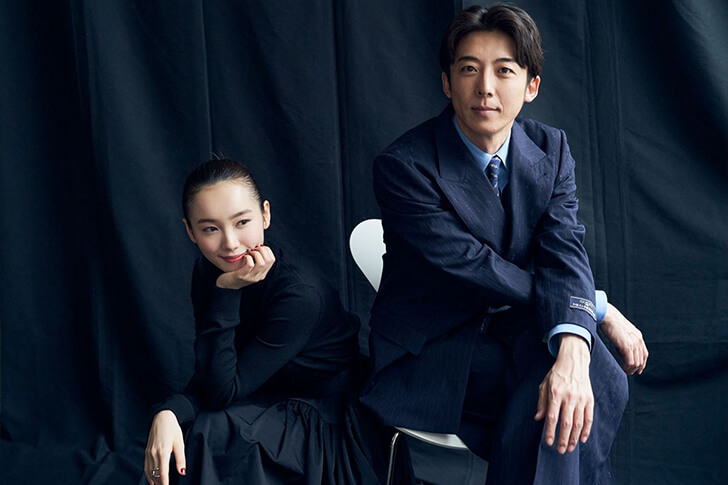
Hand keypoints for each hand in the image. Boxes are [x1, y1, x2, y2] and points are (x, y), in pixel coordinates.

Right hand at [144, 410, 185, 484]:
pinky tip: (152, 479)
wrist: (162, 417)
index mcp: (163, 452)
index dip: (164, 483)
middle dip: (160, 483)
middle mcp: (153, 453)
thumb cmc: (173, 429)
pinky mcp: (147, 451)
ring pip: (149, 471)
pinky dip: (148, 474)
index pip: (162, 472)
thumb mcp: (180, 443)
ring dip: (153, 480)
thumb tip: (182, 472)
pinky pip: (146, 466)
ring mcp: (148, 452)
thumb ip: (181, 459)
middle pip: (155, 473)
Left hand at [216, 245, 274, 288]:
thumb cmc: (238, 272)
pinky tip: (244, 257)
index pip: (272, 259)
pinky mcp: (242, 276)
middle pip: (269, 260)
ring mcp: (251, 277)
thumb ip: (257, 261)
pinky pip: (250, 264)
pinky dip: (248, 257)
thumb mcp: (251, 268)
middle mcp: (259, 276)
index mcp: (263, 273)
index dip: (267, 250)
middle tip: (254, 248)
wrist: (227, 284)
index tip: (259, 247)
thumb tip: (260, 246)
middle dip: (262, 250)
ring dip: (255, 254)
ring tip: (249, 252)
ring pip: (261, 263)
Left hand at [535, 335, 592, 453]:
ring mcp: (581, 399)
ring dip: (574, 438)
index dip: (550, 431)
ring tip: (570, 448)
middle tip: (560, 451)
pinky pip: (589, 418)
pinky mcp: (589, 399)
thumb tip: (538, 419)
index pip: (552, 417)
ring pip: (578, 423)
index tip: (548, 442)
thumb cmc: (556, 375)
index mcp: (556, 394)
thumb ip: (542, 402)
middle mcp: (569, 397)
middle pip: (566, 423)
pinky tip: (582, 439)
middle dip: (563, 439)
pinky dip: (586, 430)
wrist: (573, 362)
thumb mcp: (544, 385)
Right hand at [600, 303, 647, 374]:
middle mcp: (638, 339)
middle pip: (641, 360)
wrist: (606, 314)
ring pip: (636, 362)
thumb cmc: (609, 322)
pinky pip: (630, 362)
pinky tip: (621, 368)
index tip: (636, 370)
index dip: (641, 363)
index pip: (644, 354)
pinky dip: (627, 367)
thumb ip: (624, 342)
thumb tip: (623, 354)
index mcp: (637, 336)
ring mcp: (633, 342)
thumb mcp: (621, 333)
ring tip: (624, 371)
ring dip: (631, 369)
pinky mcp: (626, 345)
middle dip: (635, 368)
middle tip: (628, 373)